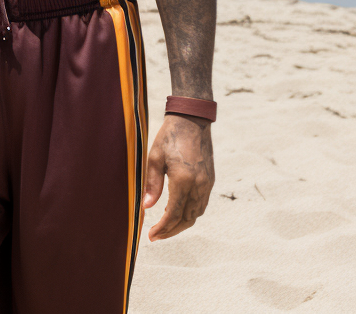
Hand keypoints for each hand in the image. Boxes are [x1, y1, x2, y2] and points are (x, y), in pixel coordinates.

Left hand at [144, 114, 213, 239]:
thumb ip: (152, 184)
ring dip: (181, 224)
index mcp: (183, 180)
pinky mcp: (210, 180)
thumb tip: (146, 206)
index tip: (150, 235)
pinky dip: (190, 214)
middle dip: (171, 231)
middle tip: (156, 236)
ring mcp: (207, 184)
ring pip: (196, 214)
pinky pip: (201, 205)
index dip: (162, 228)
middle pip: (187, 219)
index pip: (173, 214)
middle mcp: (199, 186)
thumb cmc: (169, 136)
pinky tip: (178, 212)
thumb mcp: (154, 157)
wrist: (192, 120)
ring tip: (165, 227)